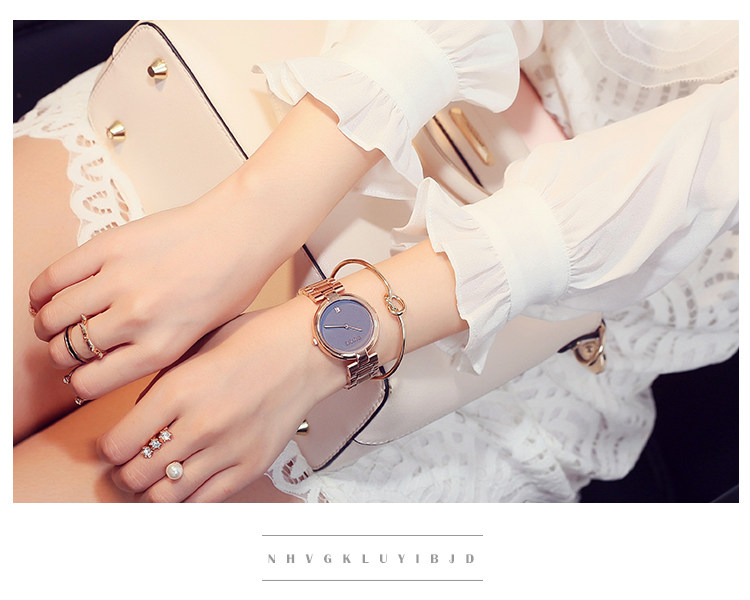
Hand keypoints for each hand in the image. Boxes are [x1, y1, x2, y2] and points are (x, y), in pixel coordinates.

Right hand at [29, 185, 282, 401]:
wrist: (239, 233)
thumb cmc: (227, 286)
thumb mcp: (199, 336)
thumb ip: (154, 354)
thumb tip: (104, 367)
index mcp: (161, 348)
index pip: (90, 383)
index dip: (79, 381)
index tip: (81, 373)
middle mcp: (138, 319)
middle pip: (67, 351)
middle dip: (60, 354)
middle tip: (65, 345)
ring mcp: (121, 280)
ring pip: (54, 315)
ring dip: (46, 323)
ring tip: (51, 321)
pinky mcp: (110, 246)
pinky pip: (54, 276)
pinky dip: (40, 291)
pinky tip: (45, 296)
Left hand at [96, 296, 342, 501]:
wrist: (304, 350)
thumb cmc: (250, 342)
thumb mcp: (193, 353)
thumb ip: (159, 391)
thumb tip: (132, 427)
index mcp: (177, 390)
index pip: (117, 445)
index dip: (110, 450)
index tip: (116, 447)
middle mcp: (199, 424)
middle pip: (136, 475)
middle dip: (128, 472)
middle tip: (134, 463)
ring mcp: (227, 449)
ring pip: (166, 496)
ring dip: (155, 489)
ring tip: (161, 475)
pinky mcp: (251, 465)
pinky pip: (205, 501)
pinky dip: (189, 498)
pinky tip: (189, 482)